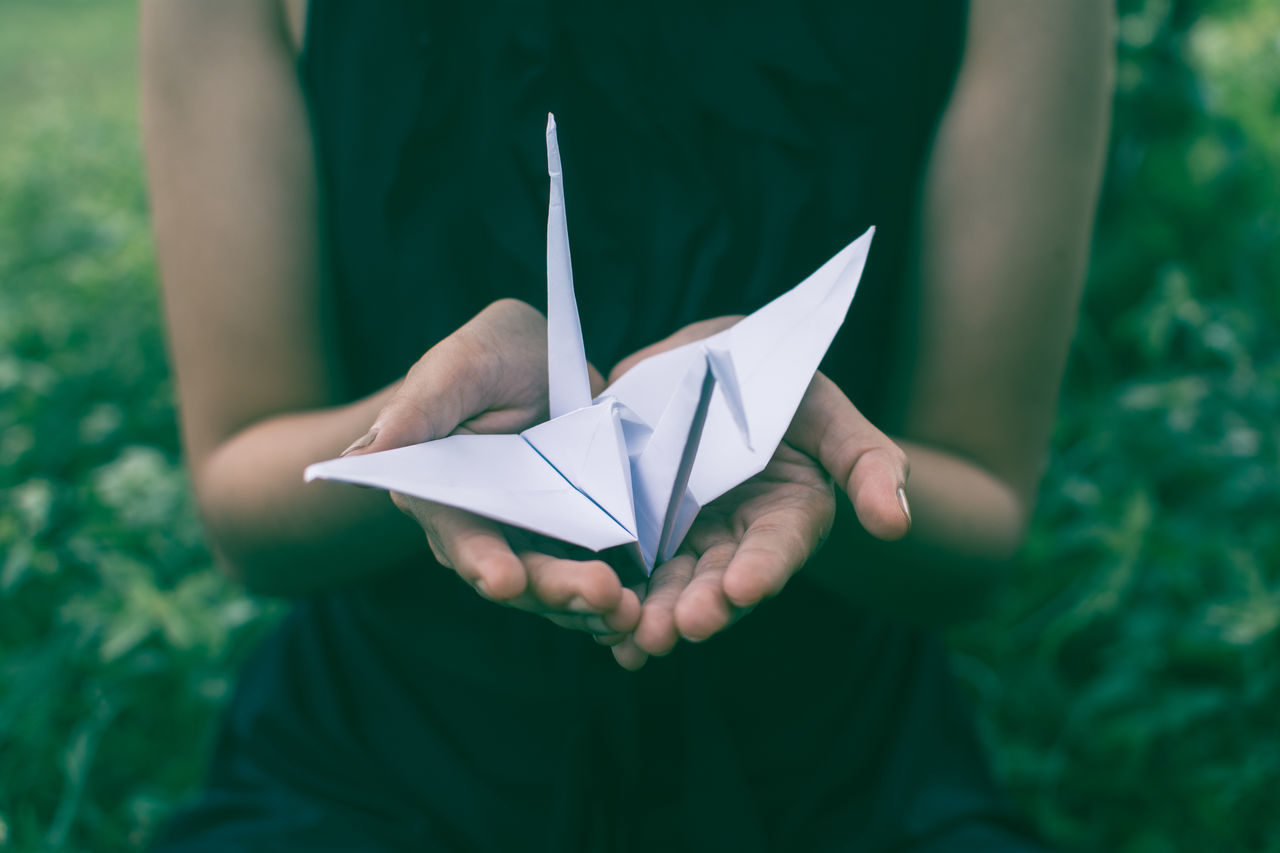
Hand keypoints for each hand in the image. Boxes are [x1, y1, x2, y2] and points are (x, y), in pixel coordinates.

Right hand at [343, 299, 641, 639]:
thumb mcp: (459, 366)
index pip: (457, 535)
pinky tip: (644, 610)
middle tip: (602, 594)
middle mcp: (480, 529)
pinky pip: (590, 577)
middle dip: (555, 589)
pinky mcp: (572, 541)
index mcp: (438, 494)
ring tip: (630, 610)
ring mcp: (529, 539)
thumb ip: (418, 408)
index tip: (504, 580)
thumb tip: (360, 455)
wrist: (540, 363)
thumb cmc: (487, 357)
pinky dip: (615, 597)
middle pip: (515, 573)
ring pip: (555, 586)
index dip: (480, 560)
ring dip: (590, 605)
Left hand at [605, 320, 911, 669]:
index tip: (744, 586)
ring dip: (656, 614)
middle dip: (702, 605)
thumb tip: (895, 524)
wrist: (709, 364)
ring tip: (637, 638)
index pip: (779, 546)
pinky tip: (602, 629)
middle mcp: (738, 539)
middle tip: (679, 627)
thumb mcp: (827, 410)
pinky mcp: (638, 531)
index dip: (764, 567)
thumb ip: (866, 462)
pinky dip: (618, 600)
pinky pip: (629, 570)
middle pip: (721, 580)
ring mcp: (685, 538)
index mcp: (789, 515)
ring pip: (671, 584)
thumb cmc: (779, 383)